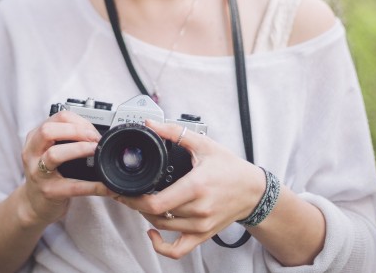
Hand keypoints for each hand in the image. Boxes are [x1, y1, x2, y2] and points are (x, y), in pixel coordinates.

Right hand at [19, 110, 112, 226]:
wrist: (33, 205)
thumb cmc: (46, 175)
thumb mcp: (48, 150)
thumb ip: (65, 139)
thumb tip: (95, 133)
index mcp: (35, 138)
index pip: (57, 118)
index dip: (79, 121)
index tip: (93, 130)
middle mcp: (32, 153)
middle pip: (48, 131)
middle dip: (76, 131)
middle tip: (94, 138)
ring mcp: (38, 173)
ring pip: (54, 154)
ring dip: (79, 149)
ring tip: (96, 151)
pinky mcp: (48, 192)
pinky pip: (72, 186)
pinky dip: (91, 186)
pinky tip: (104, 186)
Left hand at [113, 119, 265, 258]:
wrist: (253, 190)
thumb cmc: (230, 168)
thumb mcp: (204, 144)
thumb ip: (175, 133)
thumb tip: (151, 124)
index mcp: (196, 186)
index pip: (156, 203)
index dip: (133, 199)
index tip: (121, 191)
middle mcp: (198, 210)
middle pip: (155, 215)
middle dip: (136, 203)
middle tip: (127, 193)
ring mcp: (200, 226)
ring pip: (163, 227)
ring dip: (147, 216)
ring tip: (142, 202)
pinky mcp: (203, 235)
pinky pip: (178, 250)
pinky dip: (161, 246)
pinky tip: (152, 232)